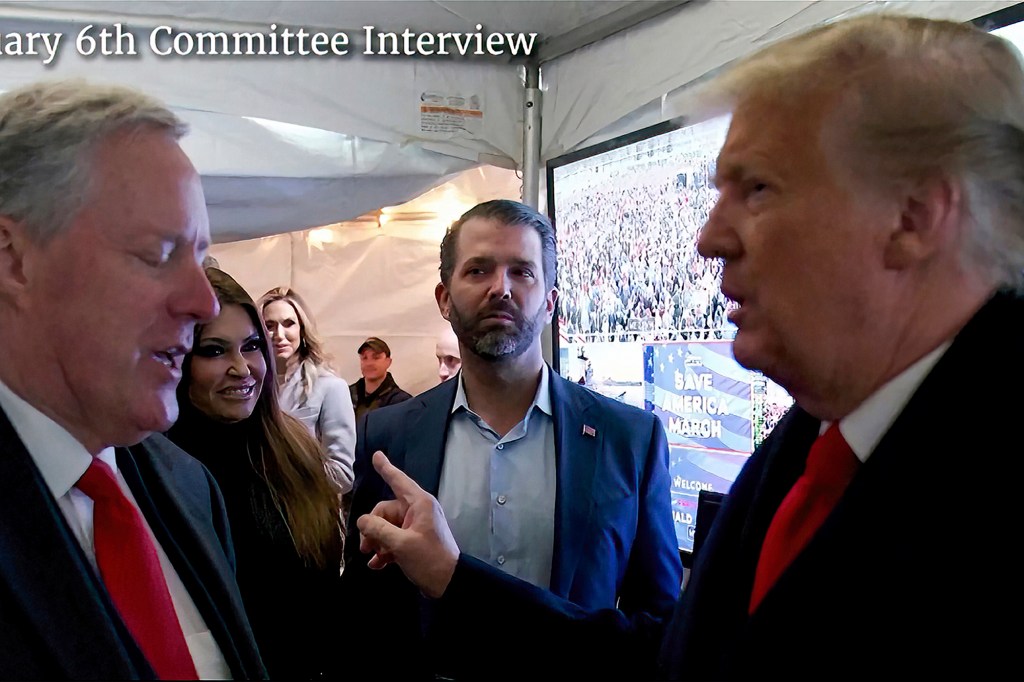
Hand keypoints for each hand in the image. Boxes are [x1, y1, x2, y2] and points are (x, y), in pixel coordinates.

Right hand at [356, 451, 459, 597]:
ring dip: (377, 541)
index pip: (398, 480)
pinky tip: (377, 564)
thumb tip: (362, 520)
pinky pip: (393, 539)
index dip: (386, 468)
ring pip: (387, 526)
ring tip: (372, 557)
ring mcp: (416, 526)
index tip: (376, 455)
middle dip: (373, 528)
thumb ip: (378, 529)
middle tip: (366, 546)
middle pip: (385, 511)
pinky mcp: (414, 541)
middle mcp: (418, 511)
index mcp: (420, 504)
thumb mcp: (401, 544)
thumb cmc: (429, 559)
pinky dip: (384, 550)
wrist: (449, 583)